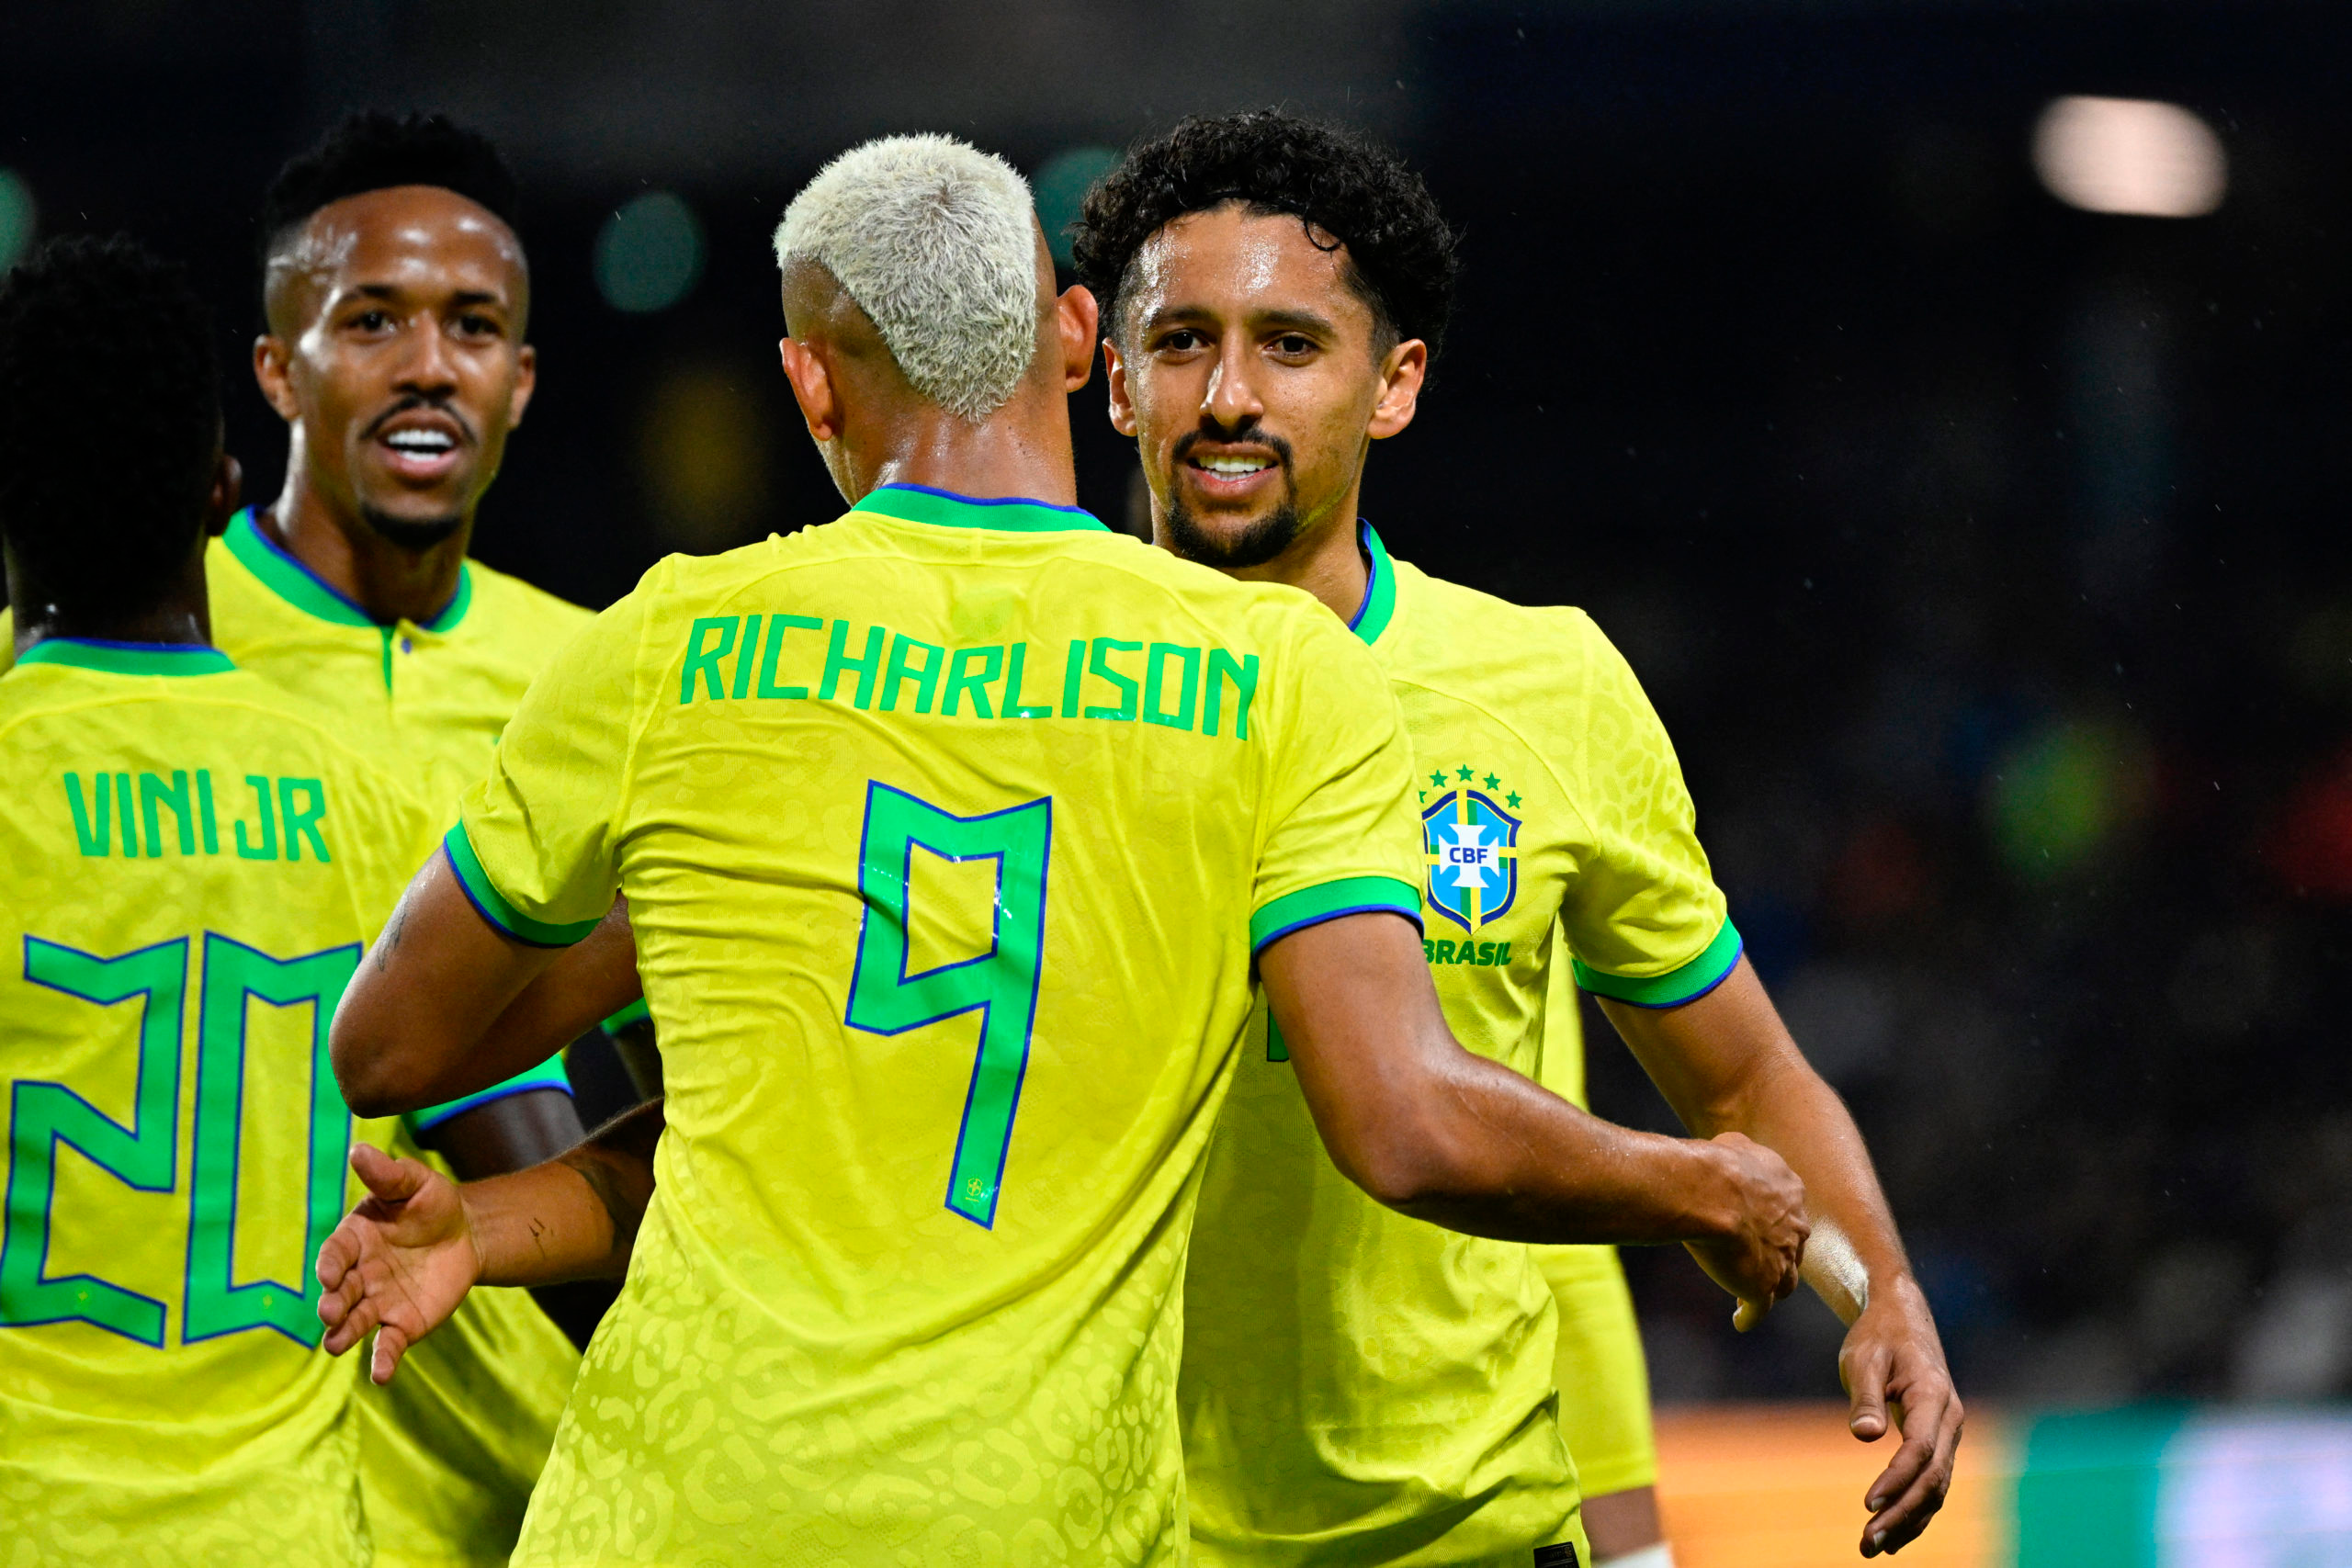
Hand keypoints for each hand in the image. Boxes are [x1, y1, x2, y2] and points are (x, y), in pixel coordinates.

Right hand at [315, 1144, 484, 1384]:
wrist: (467, 1234)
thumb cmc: (432, 1204)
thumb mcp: (415, 1183)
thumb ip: (387, 1174)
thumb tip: (359, 1150)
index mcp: (354, 1240)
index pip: (335, 1254)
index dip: (331, 1265)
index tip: (331, 1275)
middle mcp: (358, 1276)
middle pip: (339, 1293)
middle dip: (332, 1303)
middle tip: (330, 1312)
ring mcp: (377, 1303)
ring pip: (354, 1323)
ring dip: (343, 1334)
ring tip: (336, 1344)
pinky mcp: (401, 1324)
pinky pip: (387, 1345)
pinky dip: (382, 1361)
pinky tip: (381, 1376)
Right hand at [1682, 1131, 1807, 1327]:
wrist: (1710, 1191)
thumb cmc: (1716, 1165)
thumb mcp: (1734, 1145)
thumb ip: (1741, 1153)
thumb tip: (1731, 1150)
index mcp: (1791, 1194)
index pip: (1788, 1213)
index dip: (1772, 1221)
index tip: (1756, 1225)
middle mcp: (1795, 1228)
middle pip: (1792, 1248)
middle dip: (1778, 1254)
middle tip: (1757, 1260)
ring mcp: (1782, 1260)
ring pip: (1784, 1282)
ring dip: (1770, 1286)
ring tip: (1751, 1293)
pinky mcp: (1763, 1286)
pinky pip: (1759, 1309)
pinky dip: (1750, 1315)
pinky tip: (1741, 1321)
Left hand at [1840, 1275, 1961, 1556]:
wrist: (1900, 1318)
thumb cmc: (1878, 1335)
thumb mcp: (1863, 1358)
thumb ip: (1865, 1397)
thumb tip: (1864, 1436)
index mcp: (1933, 1396)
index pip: (1920, 1450)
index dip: (1896, 1480)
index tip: (1868, 1504)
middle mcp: (1950, 1419)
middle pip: (1933, 1478)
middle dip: (1903, 1514)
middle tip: (1869, 1542)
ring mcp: (1948, 1432)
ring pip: (1936, 1487)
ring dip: (1908, 1519)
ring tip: (1875, 1546)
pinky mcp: (1938, 1440)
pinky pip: (1932, 1481)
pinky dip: (1916, 1509)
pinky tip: (1894, 1532)